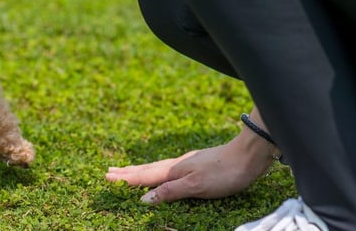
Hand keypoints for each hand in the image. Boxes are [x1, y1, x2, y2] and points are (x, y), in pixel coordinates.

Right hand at [106, 131, 275, 203]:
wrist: (249, 155)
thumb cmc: (224, 172)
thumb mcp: (196, 186)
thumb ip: (170, 192)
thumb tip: (143, 199)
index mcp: (174, 170)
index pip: (144, 176)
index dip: (126, 179)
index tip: (106, 177)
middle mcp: (177, 164)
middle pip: (147, 169)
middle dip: (127, 172)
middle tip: (109, 171)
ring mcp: (187, 163)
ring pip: (157, 168)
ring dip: (140, 170)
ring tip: (128, 170)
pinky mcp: (197, 164)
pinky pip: (168, 168)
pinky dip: (156, 171)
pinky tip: (162, 171)